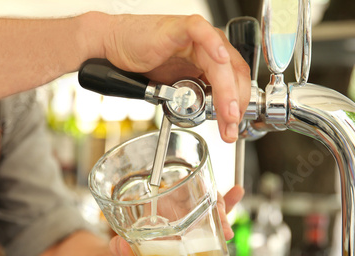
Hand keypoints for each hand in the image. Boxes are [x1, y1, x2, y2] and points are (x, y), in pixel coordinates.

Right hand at [103, 14, 250, 142]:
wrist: (115, 47)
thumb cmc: (143, 63)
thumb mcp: (177, 88)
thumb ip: (197, 97)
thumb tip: (216, 119)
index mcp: (210, 61)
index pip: (236, 82)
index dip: (238, 106)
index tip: (232, 127)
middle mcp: (208, 48)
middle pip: (234, 75)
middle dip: (235, 105)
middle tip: (230, 128)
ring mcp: (196, 38)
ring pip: (221, 62)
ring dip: (227, 90)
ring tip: (226, 113)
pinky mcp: (179, 29)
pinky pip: (200, 32)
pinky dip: (213, 44)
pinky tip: (220, 59)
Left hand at [109, 185, 243, 255]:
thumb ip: (120, 250)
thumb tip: (119, 246)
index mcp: (158, 209)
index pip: (178, 187)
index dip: (193, 186)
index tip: (204, 198)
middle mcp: (175, 210)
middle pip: (200, 195)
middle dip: (216, 204)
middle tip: (222, 225)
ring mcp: (190, 222)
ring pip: (212, 206)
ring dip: (224, 211)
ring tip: (227, 229)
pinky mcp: (200, 235)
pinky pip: (216, 219)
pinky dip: (229, 206)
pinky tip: (238, 193)